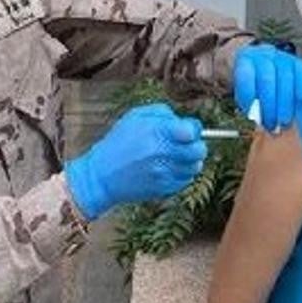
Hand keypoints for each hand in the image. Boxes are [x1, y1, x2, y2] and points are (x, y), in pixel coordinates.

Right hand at [65, 104, 206, 219]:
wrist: (102, 175)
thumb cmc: (119, 142)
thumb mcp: (136, 117)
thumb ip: (163, 113)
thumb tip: (186, 123)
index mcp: (155, 132)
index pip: (192, 132)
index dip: (194, 130)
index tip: (188, 131)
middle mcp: (161, 153)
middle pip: (199, 150)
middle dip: (196, 145)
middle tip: (187, 144)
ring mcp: (163, 173)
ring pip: (195, 167)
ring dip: (190, 161)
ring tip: (176, 157)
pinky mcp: (163, 188)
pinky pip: (186, 180)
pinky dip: (182, 174)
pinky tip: (168, 168)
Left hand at [234, 44, 301, 132]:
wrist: (266, 69)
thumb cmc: (254, 86)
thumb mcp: (246, 94)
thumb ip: (250, 104)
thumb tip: (258, 118)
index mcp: (245, 61)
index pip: (245, 75)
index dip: (248, 95)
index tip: (252, 115)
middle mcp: (263, 55)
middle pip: (266, 78)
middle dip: (269, 105)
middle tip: (271, 125)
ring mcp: (282, 57)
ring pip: (285, 77)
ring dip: (285, 103)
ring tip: (284, 121)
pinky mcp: (297, 62)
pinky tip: (301, 100)